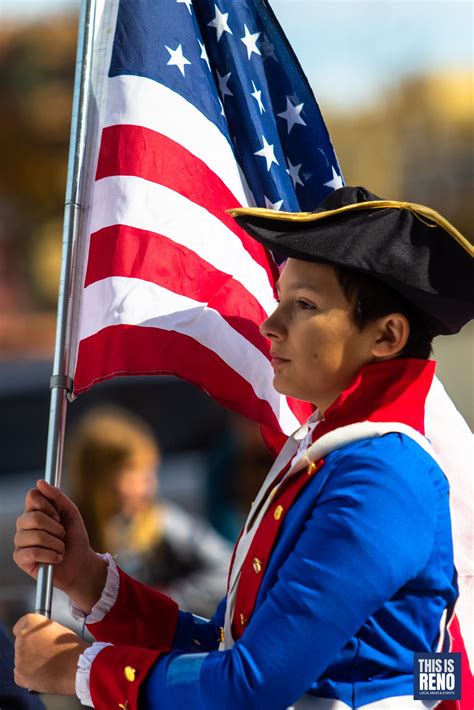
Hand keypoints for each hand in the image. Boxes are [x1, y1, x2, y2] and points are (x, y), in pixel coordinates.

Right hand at [13, 480, 106, 611]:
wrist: (80, 563)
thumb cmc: (74, 537)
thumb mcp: (71, 513)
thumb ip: (57, 497)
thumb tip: (40, 482)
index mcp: (35, 510)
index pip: (32, 496)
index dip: (48, 505)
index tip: (58, 516)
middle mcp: (24, 524)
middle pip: (33, 516)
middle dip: (55, 527)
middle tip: (62, 534)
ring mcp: (21, 541)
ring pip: (35, 536)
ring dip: (56, 543)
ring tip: (60, 548)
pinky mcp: (20, 558)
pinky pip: (33, 552)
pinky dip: (50, 555)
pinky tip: (56, 558)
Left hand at [13, 613, 89, 694]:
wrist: (74, 665)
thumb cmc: (70, 646)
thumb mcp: (57, 628)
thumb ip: (43, 630)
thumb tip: (40, 637)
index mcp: (30, 622)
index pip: (20, 626)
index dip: (29, 634)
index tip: (34, 638)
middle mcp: (21, 638)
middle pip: (21, 644)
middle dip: (30, 648)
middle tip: (45, 652)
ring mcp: (19, 657)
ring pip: (21, 660)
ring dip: (30, 662)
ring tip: (47, 664)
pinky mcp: (20, 674)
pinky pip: (21, 675)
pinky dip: (29, 676)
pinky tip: (43, 673)